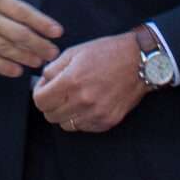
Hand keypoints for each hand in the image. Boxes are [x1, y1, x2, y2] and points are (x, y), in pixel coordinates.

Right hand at [0, 0, 61, 76]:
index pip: (22, 10)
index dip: (41, 22)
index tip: (56, 31)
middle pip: (19, 33)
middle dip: (39, 44)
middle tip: (53, 53)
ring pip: (7, 48)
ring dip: (26, 56)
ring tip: (39, 63)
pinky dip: (3, 66)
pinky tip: (15, 71)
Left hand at [31, 33, 149, 133]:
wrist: (139, 62)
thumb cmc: (108, 53)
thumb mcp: (75, 52)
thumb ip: (54, 68)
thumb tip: (43, 81)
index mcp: (71, 81)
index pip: (40, 101)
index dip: (40, 93)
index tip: (46, 88)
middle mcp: (82, 100)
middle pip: (50, 115)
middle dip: (51, 104)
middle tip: (61, 93)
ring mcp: (95, 114)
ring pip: (65, 125)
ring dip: (66, 114)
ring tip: (75, 99)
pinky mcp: (107, 121)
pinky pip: (83, 128)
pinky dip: (81, 119)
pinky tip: (89, 104)